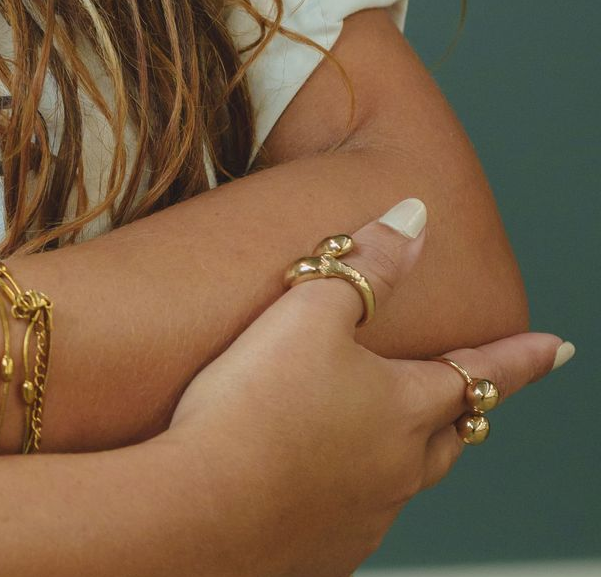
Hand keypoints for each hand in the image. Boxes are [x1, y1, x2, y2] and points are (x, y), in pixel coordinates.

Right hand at [165, 200, 568, 576]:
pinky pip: (357, 512)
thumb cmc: (254, 408)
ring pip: (407, 476)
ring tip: (381, 432)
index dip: (520, 356)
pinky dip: (352, 488)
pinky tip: (315, 476)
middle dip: (463, 407)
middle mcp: (401, 468)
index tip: (558, 348)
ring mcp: (367, 514)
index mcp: (405, 407)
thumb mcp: (307, 312)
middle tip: (468, 392)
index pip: (482, 371)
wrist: (205, 511)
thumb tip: (414, 218)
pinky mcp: (326, 546)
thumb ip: (363, 266)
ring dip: (406, 450)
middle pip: (451, 433)